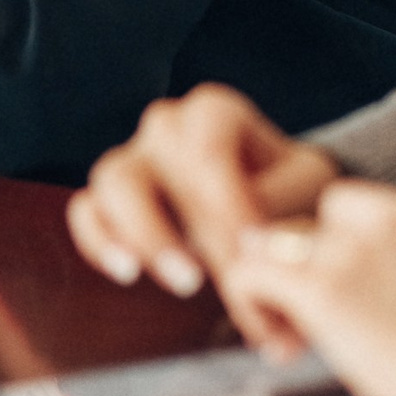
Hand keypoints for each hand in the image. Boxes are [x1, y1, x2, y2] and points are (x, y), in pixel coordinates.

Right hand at [68, 84, 337, 337]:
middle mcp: (167, 127)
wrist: (275, 219)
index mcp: (216, 113)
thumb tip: (258, 256)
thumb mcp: (309, 195)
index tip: (254, 248)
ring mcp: (134, 161)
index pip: (210, 148)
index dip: (229, 200)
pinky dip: (99, 241)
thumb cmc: (295, 197)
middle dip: (191, 213)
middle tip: (213, 276)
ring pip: (113, 179)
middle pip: (155, 153)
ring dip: (143, 233)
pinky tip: (129, 273)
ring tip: (183, 282)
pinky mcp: (109, 201)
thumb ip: (287, 219)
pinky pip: (86, 211)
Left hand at [219, 181, 395, 395]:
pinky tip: (268, 332)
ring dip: (272, 281)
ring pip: (272, 242)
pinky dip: (249, 298)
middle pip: (304, 220)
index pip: (342, 204)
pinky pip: (251, 272)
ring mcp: (348, 251)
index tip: (333, 285)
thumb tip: (346, 282)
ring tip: (282, 323)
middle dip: (297, 264)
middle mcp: (379, 221)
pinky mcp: (322, 288)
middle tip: (299, 310)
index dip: (327, 243)